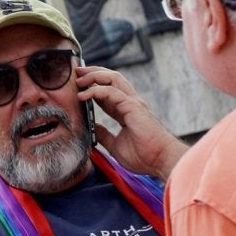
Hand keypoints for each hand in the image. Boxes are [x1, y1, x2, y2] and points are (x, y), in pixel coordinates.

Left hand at [76, 64, 185, 178]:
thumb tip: (93, 128)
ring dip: (93, 76)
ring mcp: (133, 103)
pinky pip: (111, 91)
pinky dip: (95, 90)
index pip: (107, 91)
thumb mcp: (115, 146)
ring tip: (78, 80)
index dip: (91, 86)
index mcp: (126, 111)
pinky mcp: (133, 106)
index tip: (76, 85)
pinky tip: (83, 95)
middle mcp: (130, 103)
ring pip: (112, 78)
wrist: (160, 162)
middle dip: (92, 73)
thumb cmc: (144, 156)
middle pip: (110, 78)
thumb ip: (104, 135)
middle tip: (75, 74)